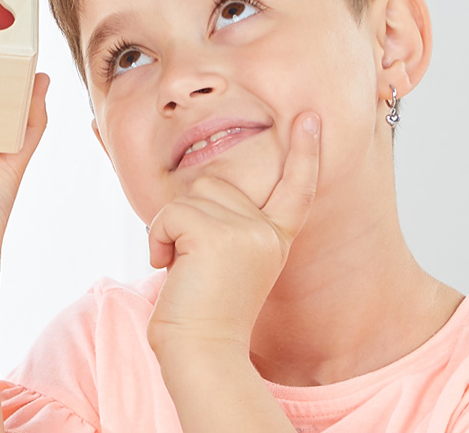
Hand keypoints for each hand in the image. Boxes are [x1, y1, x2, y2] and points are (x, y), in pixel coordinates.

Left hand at [145, 113, 320, 357]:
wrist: (200, 350)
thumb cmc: (201, 312)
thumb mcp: (226, 262)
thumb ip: (227, 226)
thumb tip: (200, 192)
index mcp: (274, 238)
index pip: (295, 188)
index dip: (304, 152)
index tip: (310, 118)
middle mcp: (267, 232)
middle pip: (214, 183)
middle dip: (188, 215)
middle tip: (192, 263)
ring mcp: (247, 232)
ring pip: (189, 196)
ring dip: (169, 229)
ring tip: (182, 268)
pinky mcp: (218, 234)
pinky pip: (170, 213)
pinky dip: (158, 238)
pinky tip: (170, 268)